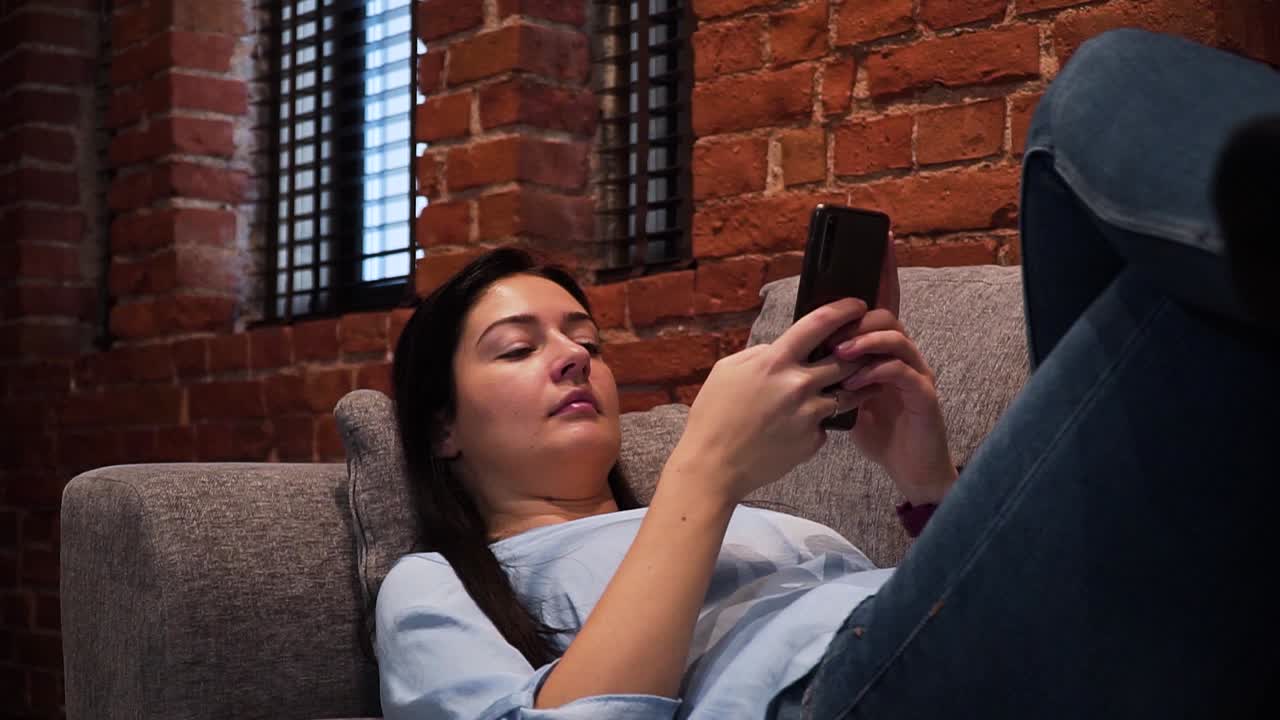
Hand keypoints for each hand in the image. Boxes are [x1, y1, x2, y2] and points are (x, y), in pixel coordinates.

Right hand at [667, 298, 869, 504]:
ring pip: (847, 394)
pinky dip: (819, 422)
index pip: (819, 325)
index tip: (857, 305)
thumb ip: (757, 353)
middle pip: (846, 359)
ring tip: (858, 384)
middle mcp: (798, 385)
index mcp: (775, 362)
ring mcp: (809, 415)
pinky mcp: (813, 441)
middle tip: (867, 347)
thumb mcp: (726, 370)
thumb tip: (778, 349)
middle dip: (860, 351)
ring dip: (855, 386)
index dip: (843, 310)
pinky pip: (826, 424)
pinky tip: (803, 425)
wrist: (713, 466)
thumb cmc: (713, 416)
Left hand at [822, 231, 953, 504]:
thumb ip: (835, 367)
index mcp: (883, 350)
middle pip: (885, 314)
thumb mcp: (849, 393)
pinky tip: (856, 383)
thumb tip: (805, 346)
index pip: (882, 302)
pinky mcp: (924, 396)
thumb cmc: (879, 429)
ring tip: (840, 354)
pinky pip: (902, 372)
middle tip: (831, 332)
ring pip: (896, 337)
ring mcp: (916, 373)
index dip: (883, 271)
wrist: (909, 468)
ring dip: (864, 341)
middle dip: (857, 316)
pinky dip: (876, 372)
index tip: (881, 239)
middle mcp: (903, 355)